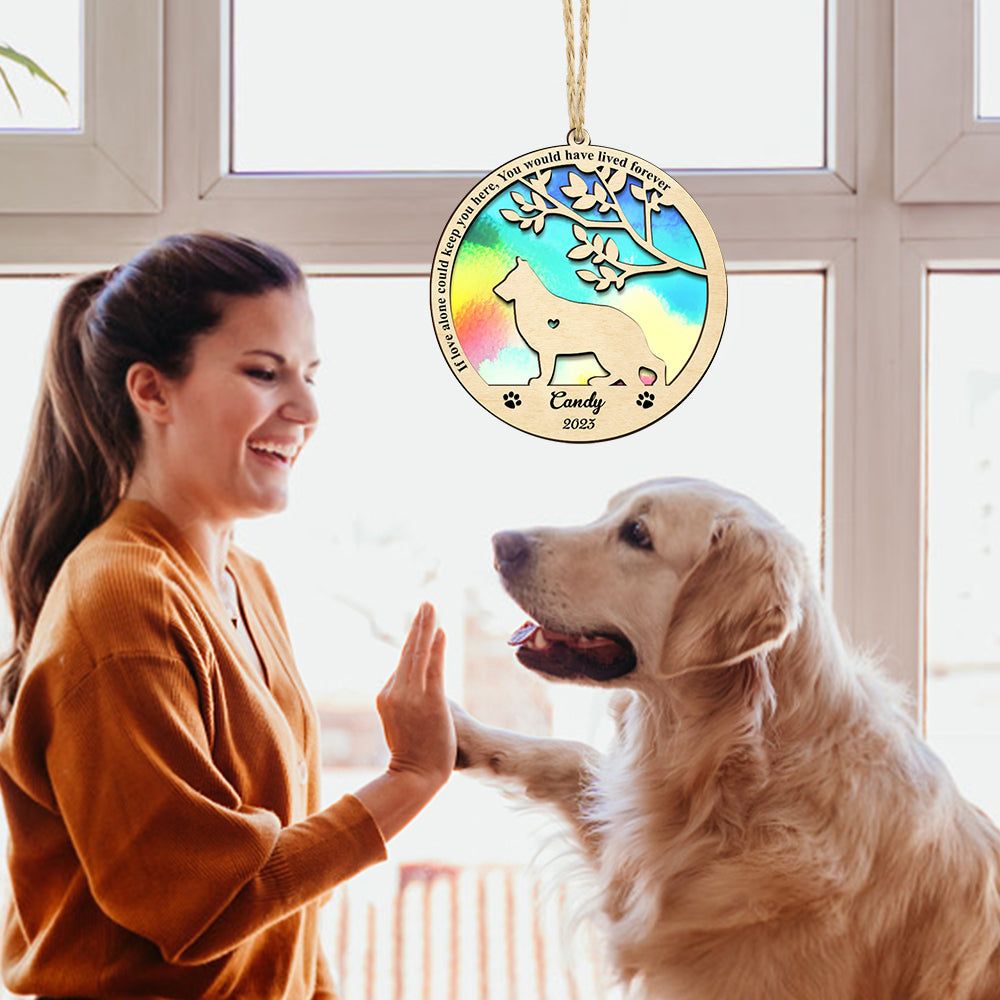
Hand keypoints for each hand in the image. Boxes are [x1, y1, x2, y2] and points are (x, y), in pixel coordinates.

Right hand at [376, 602, 455, 788]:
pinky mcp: (431, 702)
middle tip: (426, 604)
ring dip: (426, 627)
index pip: (403, 664)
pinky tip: (441, 631)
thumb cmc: (413, 754)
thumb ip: (406, 700)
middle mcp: (395, 692)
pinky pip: (434, 668)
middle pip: (408, 651)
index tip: (423, 624)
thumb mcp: (401, 722)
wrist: (416, 777)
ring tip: (431, 607)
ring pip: (419, 654)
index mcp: (386, 696)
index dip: (415, 643)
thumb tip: (415, 686)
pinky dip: (437, 648)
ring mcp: (411, 696)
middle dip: (418, 625)